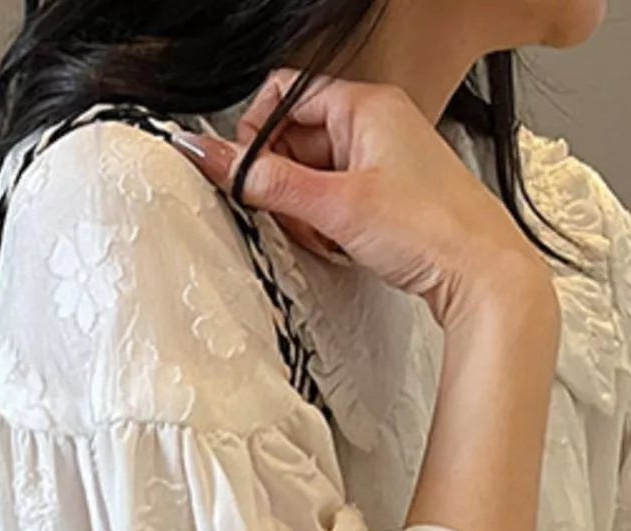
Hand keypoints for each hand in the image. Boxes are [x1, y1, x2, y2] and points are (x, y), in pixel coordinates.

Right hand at [176, 69, 555, 332]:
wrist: (481, 272)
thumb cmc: (429, 228)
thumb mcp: (334, 205)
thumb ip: (267, 181)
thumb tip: (212, 157)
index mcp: (366, 104)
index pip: (286, 95)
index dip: (257, 134)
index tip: (249, 175)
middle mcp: (374, 123)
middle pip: (294, 138)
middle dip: (281, 182)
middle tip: (291, 217)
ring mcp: (380, 158)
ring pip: (311, 174)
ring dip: (302, 209)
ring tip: (324, 235)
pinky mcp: (384, 194)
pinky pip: (332, 199)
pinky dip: (324, 223)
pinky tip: (338, 243)